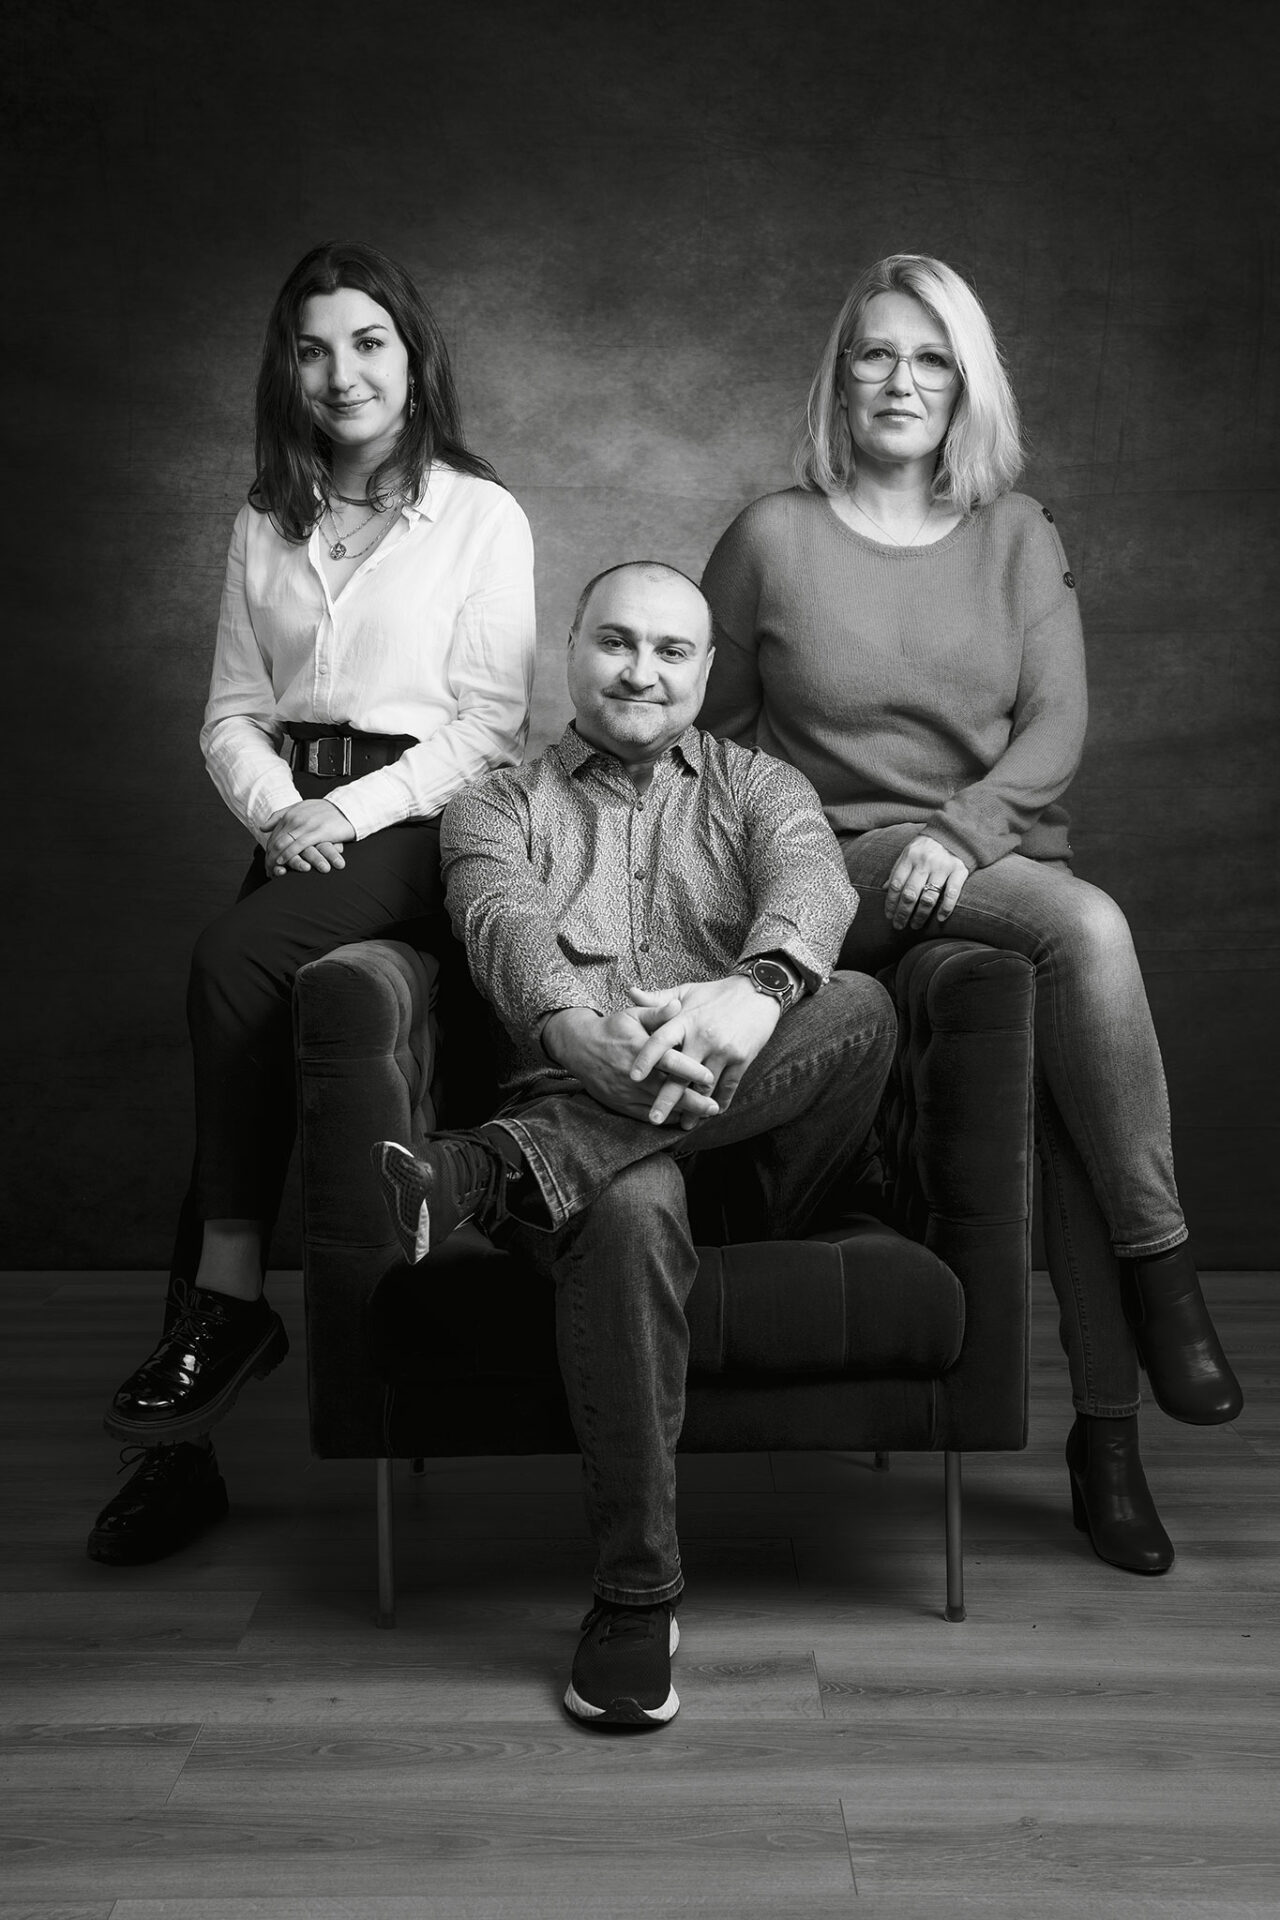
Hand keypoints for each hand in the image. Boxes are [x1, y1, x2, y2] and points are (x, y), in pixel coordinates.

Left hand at [263, 801, 354, 877]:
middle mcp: (296, 818)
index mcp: (291, 813)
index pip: (274, 834)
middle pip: (276, 840)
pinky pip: (298, 845)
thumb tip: (263, 827)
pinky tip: (283, 862)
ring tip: (272, 869)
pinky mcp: (317, 832)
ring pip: (284, 843)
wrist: (348, 808)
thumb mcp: (301, 809)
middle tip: (267, 869)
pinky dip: (288, 854)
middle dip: (269, 856)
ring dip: (275, 858)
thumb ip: (281, 816)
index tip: (267, 861)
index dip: (268, 850)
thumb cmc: (326, 812)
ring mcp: (306, 825)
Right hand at [542, 1008, 719, 1127]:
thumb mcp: (633, 1015)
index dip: (690, 1070)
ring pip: (658, 1107)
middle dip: (693, 1101)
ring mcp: (625, 1091)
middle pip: (667, 1090)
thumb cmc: (612, 1029)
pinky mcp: (620, 1103)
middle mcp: (632, 1073)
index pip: (668, 1061)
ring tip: (704, 1115)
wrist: (579, 1048)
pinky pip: (645, 1116)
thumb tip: (679, 1005)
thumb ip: (658, 1013)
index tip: (710, 1076)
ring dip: (682, 1112)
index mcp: (639, 1048)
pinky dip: (664, 1118)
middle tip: (714, 1107)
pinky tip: (682, 1118)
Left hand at [627, 974, 780, 1113]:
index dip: (646, 1059)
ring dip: (694, 1108)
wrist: (759, 991)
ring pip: (705, 1086)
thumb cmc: (716, 993)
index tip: (633, 1077)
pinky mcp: (742, 1059)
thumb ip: (658, 999)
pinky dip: (720, 1101)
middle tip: (654, 1119)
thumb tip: (630, 993)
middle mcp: (703, 1037)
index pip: (660, 1041)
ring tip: (684, 1125)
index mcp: (685, 1020)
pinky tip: (711, 1113)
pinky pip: (729, 1086)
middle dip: (667, 1099)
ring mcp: (723, 1050)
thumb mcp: (686, 991)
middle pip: (681, 1074)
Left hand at [884, 834, 970, 929]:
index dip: (890, 903)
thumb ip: (897, 870)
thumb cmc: (927, 846)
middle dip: (903, 913)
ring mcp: (943, 867)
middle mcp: (925, 862)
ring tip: (915, 925)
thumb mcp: (909, 853)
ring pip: (929, 897)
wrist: (955, 832)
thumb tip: (883, 889)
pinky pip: (952, 893)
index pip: (896, 884)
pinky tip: (940, 918)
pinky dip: (946, 908)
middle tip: (899, 926)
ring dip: (921, 915)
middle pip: (910, 894)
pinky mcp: (960, 870)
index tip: (889, 916)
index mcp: (910, 857)